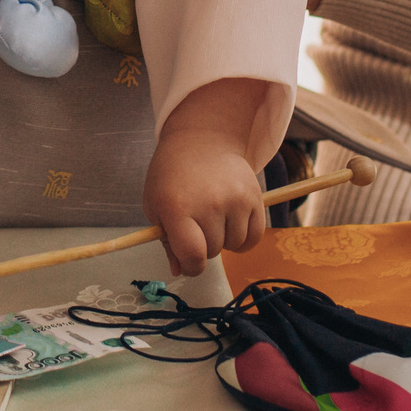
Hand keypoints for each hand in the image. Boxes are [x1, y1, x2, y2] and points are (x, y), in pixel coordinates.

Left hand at [144, 126, 267, 278]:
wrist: (201, 140)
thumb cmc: (172, 175)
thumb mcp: (156, 204)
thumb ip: (166, 240)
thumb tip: (180, 270)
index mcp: (177, 207)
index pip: (192, 255)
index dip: (190, 266)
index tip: (188, 261)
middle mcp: (209, 204)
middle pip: (212, 252)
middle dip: (204, 245)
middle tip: (196, 223)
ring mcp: (235, 200)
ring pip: (234, 245)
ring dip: (224, 239)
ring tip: (213, 215)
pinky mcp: (255, 197)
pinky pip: (254, 237)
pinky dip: (244, 237)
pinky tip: (231, 221)